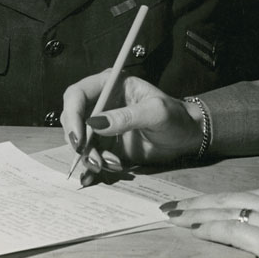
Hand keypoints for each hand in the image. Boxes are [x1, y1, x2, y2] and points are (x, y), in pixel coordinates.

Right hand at [60, 70, 202, 184]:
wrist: (186, 137)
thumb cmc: (175, 117)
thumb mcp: (156, 113)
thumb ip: (127, 117)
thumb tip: (96, 123)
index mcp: (111, 85)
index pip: (77, 94)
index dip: (72, 114)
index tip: (79, 138)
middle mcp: (102, 103)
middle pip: (72, 118)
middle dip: (77, 140)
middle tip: (91, 157)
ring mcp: (103, 125)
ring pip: (79, 141)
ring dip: (88, 156)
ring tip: (110, 165)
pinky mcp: (106, 144)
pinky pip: (90, 155)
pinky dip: (94, 165)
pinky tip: (103, 172)